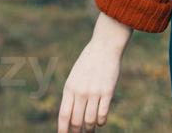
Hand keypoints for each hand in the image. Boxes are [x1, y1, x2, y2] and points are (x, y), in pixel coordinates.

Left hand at [58, 13, 130, 131]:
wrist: (104, 47)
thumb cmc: (88, 62)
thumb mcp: (75, 77)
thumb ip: (72, 95)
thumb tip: (71, 116)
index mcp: (69, 88)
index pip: (64, 115)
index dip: (63, 130)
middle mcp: (80, 92)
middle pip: (76, 121)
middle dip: (77, 132)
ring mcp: (94, 92)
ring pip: (90, 121)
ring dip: (90, 130)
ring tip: (90, 131)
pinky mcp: (107, 92)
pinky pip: (102, 114)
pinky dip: (100, 121)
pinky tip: (100, 121)